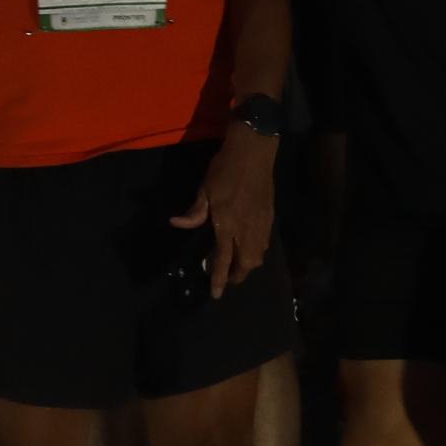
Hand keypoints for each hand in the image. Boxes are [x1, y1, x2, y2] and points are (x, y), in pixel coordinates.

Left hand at [176, 127, 279, 296]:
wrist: (253, 151)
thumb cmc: (225, 169)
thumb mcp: (205, 189)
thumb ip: (194, 212)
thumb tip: (176, 224)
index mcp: (227, 224)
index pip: (222, 259)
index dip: (218, 279)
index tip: (216, 294)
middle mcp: (246, 230)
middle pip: (245, 264)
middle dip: (236, 277)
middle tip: (226, 280)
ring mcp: (261, 224)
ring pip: (258, 256)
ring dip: (248, 265)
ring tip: (237, 265)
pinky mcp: (270, 217)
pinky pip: (265, 243)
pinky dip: (257, 251)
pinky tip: (249, 246)